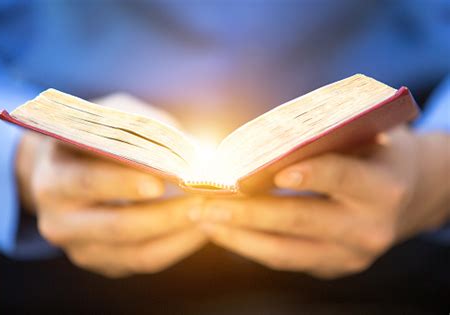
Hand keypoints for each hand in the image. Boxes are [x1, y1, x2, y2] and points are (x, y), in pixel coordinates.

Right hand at [15, 94, 206, 276]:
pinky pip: (144, 261)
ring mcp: (79, 246)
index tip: (171, 176)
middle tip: (202, 199)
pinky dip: (177, 246)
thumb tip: (195, 149)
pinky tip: (201, 227)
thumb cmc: (97, 137)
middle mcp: (58, 218)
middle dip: (166, 214)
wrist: (65, 170)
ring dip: (179, 233)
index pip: (90, 180)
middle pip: (117, 224)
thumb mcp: (112, 118)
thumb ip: (146, 129)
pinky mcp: (101, 261)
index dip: (129, 181)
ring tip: (210, 212)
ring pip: (135, 251)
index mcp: (54, 176)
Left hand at [197, 127, 449, 278]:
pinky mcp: (332, 267)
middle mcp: (370, 227)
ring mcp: (350, 255)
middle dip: (247, 211)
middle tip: (205, 201)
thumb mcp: (362, 133)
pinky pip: (285, 259)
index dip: (307, 173)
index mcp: (383, 186)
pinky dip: (250, 246)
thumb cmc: (374, 152)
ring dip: (238, 235)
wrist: (405, 192)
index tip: (268, 170)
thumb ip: (323, 135)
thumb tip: (259, 137)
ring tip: (202, 218)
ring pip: (285, 250)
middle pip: (299, 219)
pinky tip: (222, 232)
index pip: (340, 176)